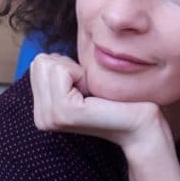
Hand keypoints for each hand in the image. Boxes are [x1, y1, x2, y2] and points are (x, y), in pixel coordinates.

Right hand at [29, 54, 171, 152]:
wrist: (141, 124)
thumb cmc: (118, 99)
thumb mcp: (82, 84)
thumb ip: (59, 72)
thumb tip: (48, 55)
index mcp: (42, 112)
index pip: (38, 63)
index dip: (67, 67)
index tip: (86, 86)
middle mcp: (42, 118)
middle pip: (40, 62)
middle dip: (69, 67)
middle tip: (90, 89)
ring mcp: (51, 117)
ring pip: (48, 64)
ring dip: (76, 71)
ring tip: (93, 93)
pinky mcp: (64, 112)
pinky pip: (61, 71)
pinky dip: (81, 74)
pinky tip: (95, 95)